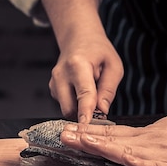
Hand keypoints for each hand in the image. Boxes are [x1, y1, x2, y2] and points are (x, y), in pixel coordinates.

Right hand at [41, 0, 123, 122]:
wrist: (79, 39)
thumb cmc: (98, 51)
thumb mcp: (114, 66)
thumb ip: (108, 89)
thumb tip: (102, 111)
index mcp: (78, 65)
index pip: (83, 93)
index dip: (85, 112)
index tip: (86, 126)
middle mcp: (61, 74)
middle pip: (70, 107)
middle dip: (84, 115)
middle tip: (100, 111)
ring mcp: (54, 82)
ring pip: (66, 109)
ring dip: (80, 110)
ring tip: (92, 95)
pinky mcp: (52, 88)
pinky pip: (64, 105)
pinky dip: (75, 105)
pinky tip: (82, 93)